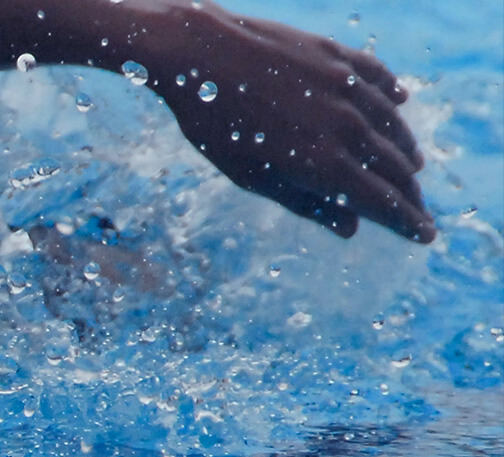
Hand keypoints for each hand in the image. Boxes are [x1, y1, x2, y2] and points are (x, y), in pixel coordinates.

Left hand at [154, 4, 432, 241]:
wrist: (197, 54)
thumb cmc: (214, 123)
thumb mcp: (251, 175)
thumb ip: (304, 202)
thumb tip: (350, 228)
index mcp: (324, 164)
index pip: (383, 202)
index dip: (408, 221)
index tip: (426, 234)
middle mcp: (345, 126)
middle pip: (395, 167)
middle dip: (410, 192)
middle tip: (417, 207)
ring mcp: (344, 86)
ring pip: (393, 124)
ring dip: (405, 149)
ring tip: (412, 165)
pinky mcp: (335, 55)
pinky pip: (377, 76)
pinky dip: (392, 93)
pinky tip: (400, 101)